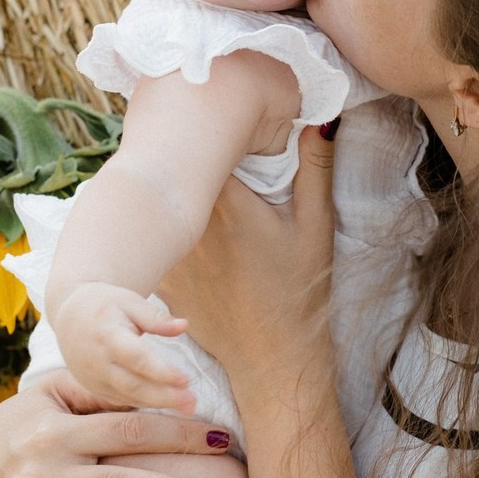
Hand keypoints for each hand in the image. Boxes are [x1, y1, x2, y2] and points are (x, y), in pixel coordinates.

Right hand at [53, 280, 194, 410]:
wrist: (70, 316)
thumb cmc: (105, 304)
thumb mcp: (129, 301)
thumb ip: (156, 317)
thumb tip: (184, 325)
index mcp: (107, 335)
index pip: (136, 357)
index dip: (161, 371)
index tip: (186, 379)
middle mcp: (97, 361)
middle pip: (133, 384)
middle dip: (164, 396)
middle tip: (192, 402)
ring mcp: (93, 379)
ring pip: (128, 396)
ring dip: (158, 404)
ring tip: (188, 408)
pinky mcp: (94, 388)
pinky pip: (120, 400)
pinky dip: (144, 405)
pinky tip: (167, 406)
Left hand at [159, 125, 336, 398]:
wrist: (272, 357)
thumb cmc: (298, 288)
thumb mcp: (316, 224)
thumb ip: (316, 167)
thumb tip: (322, 120)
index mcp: (228, 200)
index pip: (205, 144)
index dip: (213, 130)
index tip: (223, 126)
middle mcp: (191, 222)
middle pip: (178, 170)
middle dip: (191, 156)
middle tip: (205, 146)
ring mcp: (173, 251)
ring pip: (162, 203)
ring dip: (172, 190)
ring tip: (181, 181)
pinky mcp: (163, 276)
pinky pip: (156, 238)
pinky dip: (162, 227)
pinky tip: (174, 227)